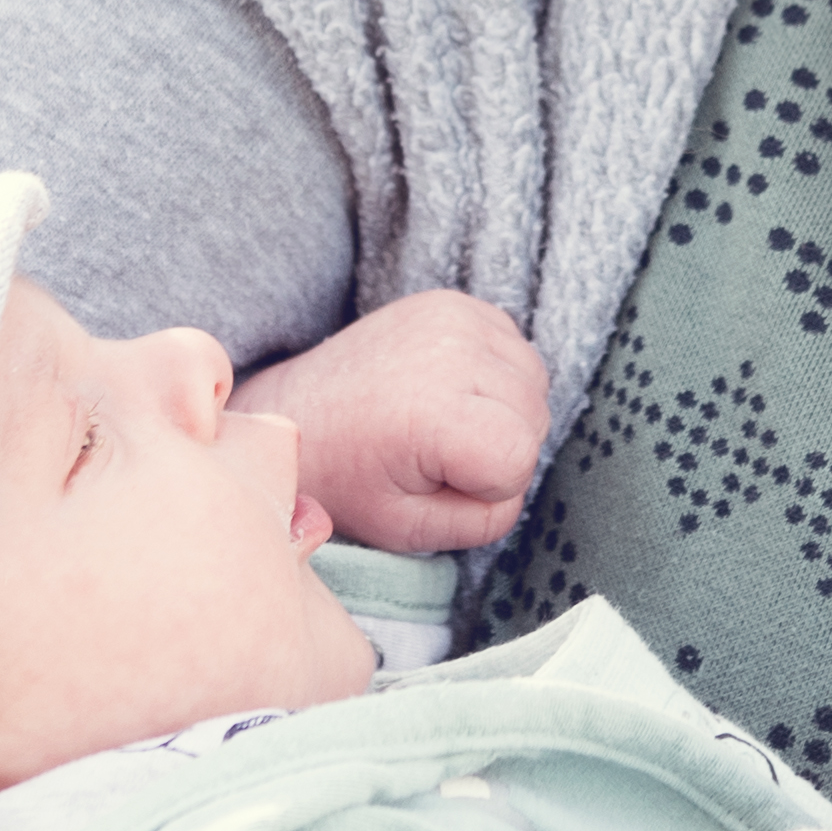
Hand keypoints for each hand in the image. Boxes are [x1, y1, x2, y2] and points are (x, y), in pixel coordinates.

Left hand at [245, 290, 549, 552]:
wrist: (297, 415)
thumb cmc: (348, 478)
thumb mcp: (412, 528)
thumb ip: (487, 517)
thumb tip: (522, 472)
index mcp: (432, 410)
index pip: (520, 455)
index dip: (490, 485)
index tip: (436, 479)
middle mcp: (447, 349)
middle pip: (535, 416)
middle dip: (499, 449)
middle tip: (434, 454)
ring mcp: (452, 315)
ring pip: (534, 381)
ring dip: (504, 411)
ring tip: (441, 422)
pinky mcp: (453, 301)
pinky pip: (516, 350)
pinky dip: (496, 377)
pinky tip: (448, 391)